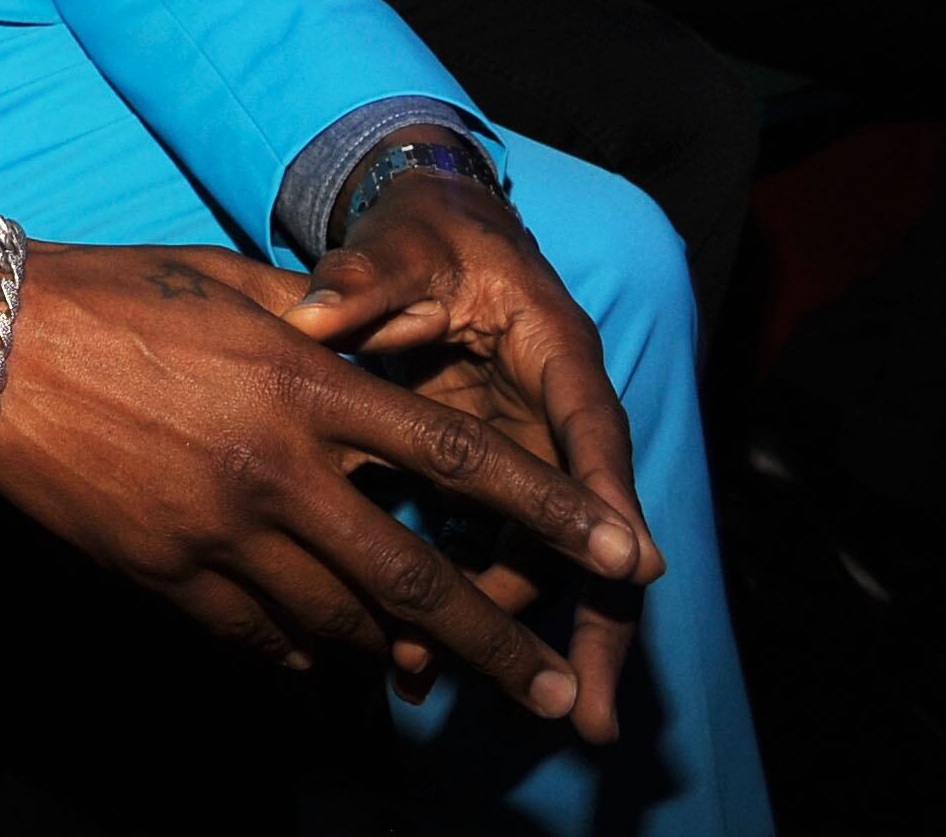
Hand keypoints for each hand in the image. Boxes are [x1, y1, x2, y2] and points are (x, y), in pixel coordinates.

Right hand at [0, 216, 643, 727]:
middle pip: (417, 581)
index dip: (551, 513)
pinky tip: (324, 659)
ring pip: (340, 624)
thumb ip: (317, 321)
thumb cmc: (109, 292)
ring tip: (435, 675)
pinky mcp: (167, 574)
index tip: (620, 554)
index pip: (459, 461)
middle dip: (500, 646)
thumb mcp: (230, 283)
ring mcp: (220, 534)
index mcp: (306, 386)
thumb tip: (375, 340)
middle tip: (558, 694)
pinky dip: (304, 653)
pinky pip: (261, 638)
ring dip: (396, 654)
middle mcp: (278, 471)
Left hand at [284, 168, 663, 741]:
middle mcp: (557, 416)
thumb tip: (312, 313)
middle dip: (596, 617)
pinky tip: (420, 653)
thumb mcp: (403, 244)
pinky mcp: (490, 478)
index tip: (633, 568)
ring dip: (513, 622)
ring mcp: (528, 454)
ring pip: (541, 553)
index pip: (592, 430)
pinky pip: (488, 546)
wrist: (426, 234)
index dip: (608, 498)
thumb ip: (365, 279)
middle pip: (592, 525)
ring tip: (474, 685)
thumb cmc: (427, 236)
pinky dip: (463, 597)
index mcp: (556, 353)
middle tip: (590, 712)